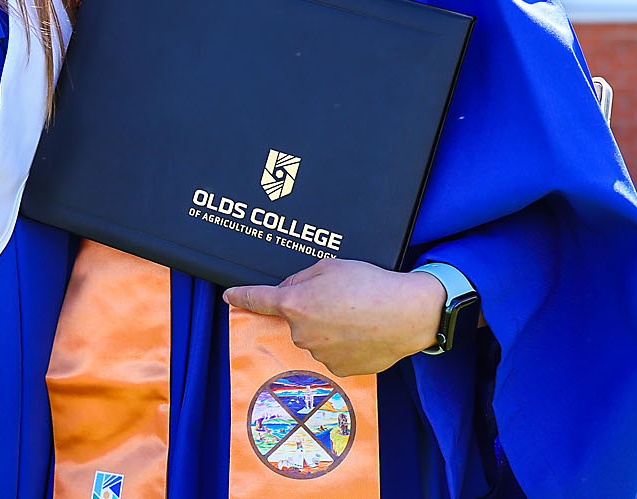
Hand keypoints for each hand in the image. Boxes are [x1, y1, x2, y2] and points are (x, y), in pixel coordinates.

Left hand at [223, 259, 444, 376]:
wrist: (407, 314)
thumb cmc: (370, 285)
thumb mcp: (331, 266)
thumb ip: (302, 277)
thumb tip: (292, 289)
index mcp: (294, 304)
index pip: (258, 300)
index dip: (241, 296)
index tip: (229, 296)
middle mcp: (301, 333)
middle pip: (296, 319)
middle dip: (311, 309)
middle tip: (340, 299)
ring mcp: (320, 355)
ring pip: (316, 337)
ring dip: (329, 328)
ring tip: (358, 316)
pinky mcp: (340, 369)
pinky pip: (334, 354)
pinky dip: (344, 344)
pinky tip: (363, 333)